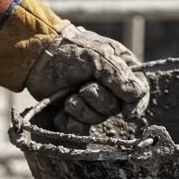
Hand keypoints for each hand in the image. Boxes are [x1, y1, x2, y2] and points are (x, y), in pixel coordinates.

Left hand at [26, 23, 148, 134]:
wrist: (39, 57)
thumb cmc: (71, 50)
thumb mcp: (99, 57)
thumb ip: (119, 76)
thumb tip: (138, 96)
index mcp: (122, 70)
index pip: (140, 93)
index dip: (136, 106)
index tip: (127, 114)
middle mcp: (110, 89)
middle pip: (115, 109)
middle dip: (98, 100)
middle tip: (83, 87)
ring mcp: (91, 103)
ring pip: (96, 119)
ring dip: (82, 108)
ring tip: (69, 95)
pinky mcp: (73, 115)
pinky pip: (78, 129)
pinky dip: (69, 120)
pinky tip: (62, 107)